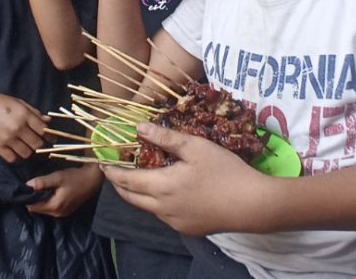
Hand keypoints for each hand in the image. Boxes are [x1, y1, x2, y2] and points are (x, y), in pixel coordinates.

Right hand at [0, 92, 48, 162]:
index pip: (43, 130)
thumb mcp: (18, 102)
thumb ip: (33, 112)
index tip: (49, 137)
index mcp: (24, 114)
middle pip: (37, 144)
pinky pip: (12, 159)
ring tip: (24, 145)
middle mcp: (18, 127)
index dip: (48, 135)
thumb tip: (48, 121)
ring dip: (27, 151)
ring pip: (26, 154)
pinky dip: (15, 156)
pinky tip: (14, 150)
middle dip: (39, 144)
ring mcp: (7, 139)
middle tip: (35, 141)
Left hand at [26, 165, 102, 217]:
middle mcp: (57, 214)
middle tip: (34, 186)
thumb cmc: (75, 177)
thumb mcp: (58, 177)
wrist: (93, 179)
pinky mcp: (66, 210)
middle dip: (34, 199)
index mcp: (54, 207)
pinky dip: (48, 201)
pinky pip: (51, 208)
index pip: (32, 207)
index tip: (26, 188)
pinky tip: (51, 192)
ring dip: (41, 200)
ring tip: (42, 188)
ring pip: (44, 209)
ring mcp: (62, 213)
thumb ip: (42, 182)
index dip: (27, 198)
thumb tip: (26, 185)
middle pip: (38, 209)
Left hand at [101, 122, 270, 235]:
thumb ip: (165, 137)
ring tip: (140, 178)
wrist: (252, 205)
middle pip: (131, 198)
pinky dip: (156, 203)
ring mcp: (175, 221)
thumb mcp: (196, 147)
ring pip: (148, 208)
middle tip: (115, 172)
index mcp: (162, 187)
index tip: (103, 162)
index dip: (112, 172)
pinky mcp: (188, 228)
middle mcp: (163, 208)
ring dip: (138, 194)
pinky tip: (167, 192)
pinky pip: (164, 215)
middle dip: (120, 185)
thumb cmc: (224, 171)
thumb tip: (139, 127)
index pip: (126, 181)